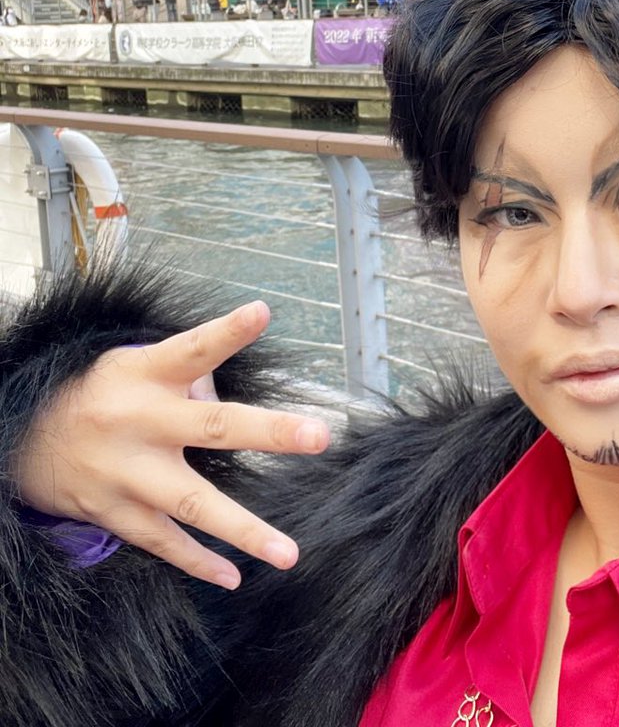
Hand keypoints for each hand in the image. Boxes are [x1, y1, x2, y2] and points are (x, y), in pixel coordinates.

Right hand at [15, 302, 329, 589]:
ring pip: (194, 504)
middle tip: (320, 435)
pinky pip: (165, 542)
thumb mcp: (133, 364)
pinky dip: (198, 562)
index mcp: (145, 374)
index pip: (192, 348)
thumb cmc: (101, 392)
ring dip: (245, 530)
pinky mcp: (116, 513)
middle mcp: (140, 421)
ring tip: (289, 552)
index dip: (227, 332)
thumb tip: (233, 401)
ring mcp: (128, 473)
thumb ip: (188, 375)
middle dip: (269, 432)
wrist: (23, 439)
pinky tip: (234, 576)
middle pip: (212, 425)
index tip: (262, 312)